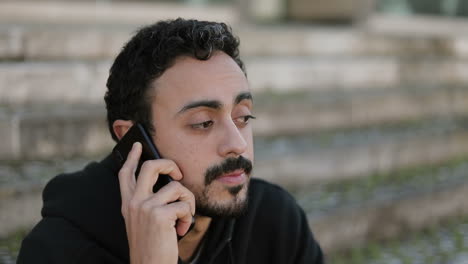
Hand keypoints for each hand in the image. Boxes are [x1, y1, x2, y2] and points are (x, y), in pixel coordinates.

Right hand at [118, 142, 195, 263]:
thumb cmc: (150, 245)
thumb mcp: (141, 221)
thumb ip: (146, 202)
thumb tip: (166, 185)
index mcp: (128, 203)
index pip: (126, 173)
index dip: (132, 157)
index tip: (138, 146)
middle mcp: (134, 202)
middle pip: (151, 167)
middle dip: (169, 164)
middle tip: (178, 173)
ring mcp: (146, 207)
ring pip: (176, 187)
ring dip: (188, 201)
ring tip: (184, 217)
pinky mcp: (160, 215)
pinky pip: (184, 205)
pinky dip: (188, 217)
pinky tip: (182, 229)